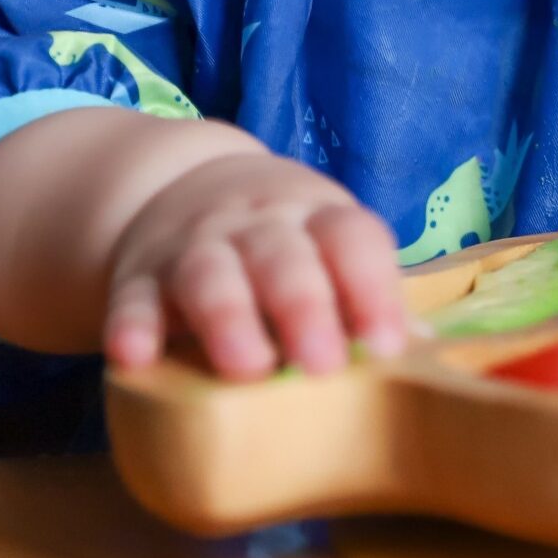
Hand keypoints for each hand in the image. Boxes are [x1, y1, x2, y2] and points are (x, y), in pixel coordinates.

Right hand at [103, 150, 409, 379]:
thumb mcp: (328, 249)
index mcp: (317, 217)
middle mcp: (256, 225)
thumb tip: (426, 353)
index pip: (352, 239)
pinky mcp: (138, 278)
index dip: (372, 288)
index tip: (386, 346)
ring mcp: (194, 246)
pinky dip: (131, 326)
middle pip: (283, 257)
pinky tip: (135, 358)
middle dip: (304, 308)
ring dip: (228, 317)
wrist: (183, 190)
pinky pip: (132, 299)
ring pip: (210, 274)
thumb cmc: (284, 243)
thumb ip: (366, 297)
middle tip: (324, 366)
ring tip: (246, 367)